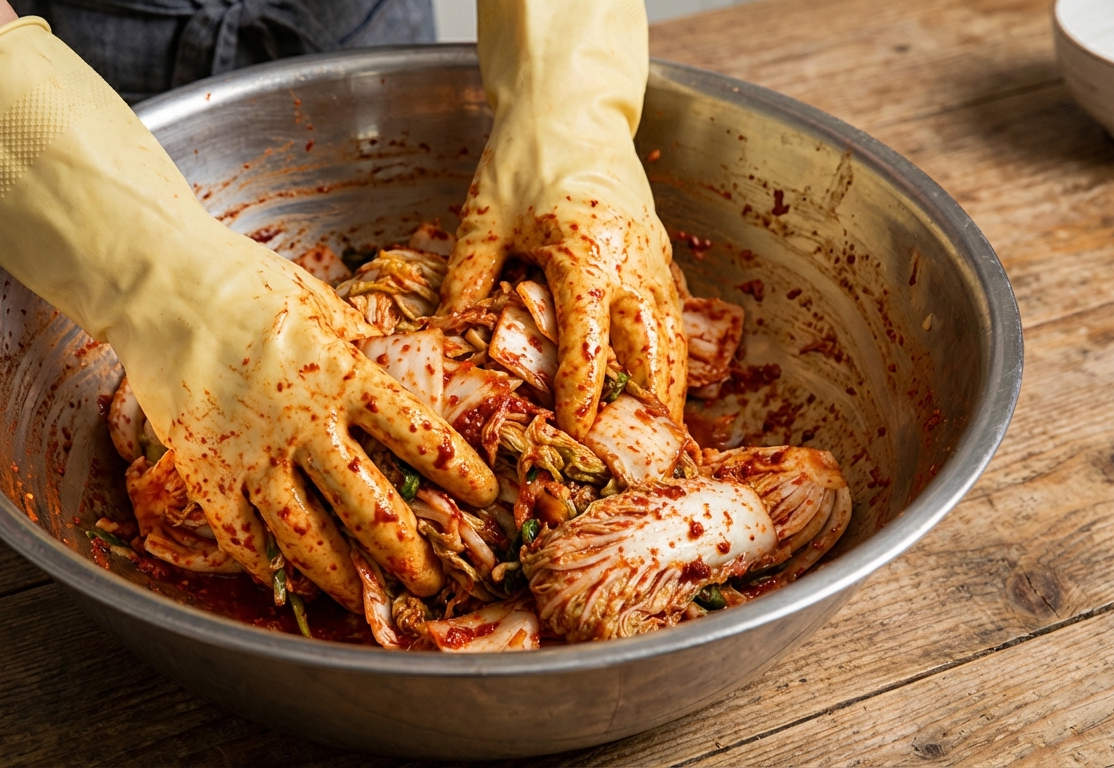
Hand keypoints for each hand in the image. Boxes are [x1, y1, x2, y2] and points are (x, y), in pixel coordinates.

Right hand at [0, 19, 497, 610]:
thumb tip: (393, 363)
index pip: (415, 433)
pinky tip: (290, 585)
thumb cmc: (244, 282)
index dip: (455, 469)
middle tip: (433, 580)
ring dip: (343, 574)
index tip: (484, 495)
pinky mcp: (205, 472)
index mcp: (341, 375)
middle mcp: (303, 423)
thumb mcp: (319, 300)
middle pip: (368, 505)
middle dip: (407, 551)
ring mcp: (251, 454)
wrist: (160, 286)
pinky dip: (268, 566)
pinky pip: (241, 536)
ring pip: (306, 535)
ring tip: (367, 598)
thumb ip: (357, 342)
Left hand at [438, 0, 687, 437]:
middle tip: (646, 459)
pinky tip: (663, 389)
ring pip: (672, 338)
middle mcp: (629, 261)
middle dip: (650, 407)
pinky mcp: (658, 253)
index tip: (579, 435)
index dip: (582, 395)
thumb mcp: (482, 218)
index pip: (587, 342)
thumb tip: (441, 338)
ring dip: (670, 389)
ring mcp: (652, 257)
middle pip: (652, 351)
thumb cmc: (524, 157)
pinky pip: (672, 316)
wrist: (572, 106)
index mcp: (584, 253)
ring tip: (666, 440)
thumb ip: (467, 279)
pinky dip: (672, 356)